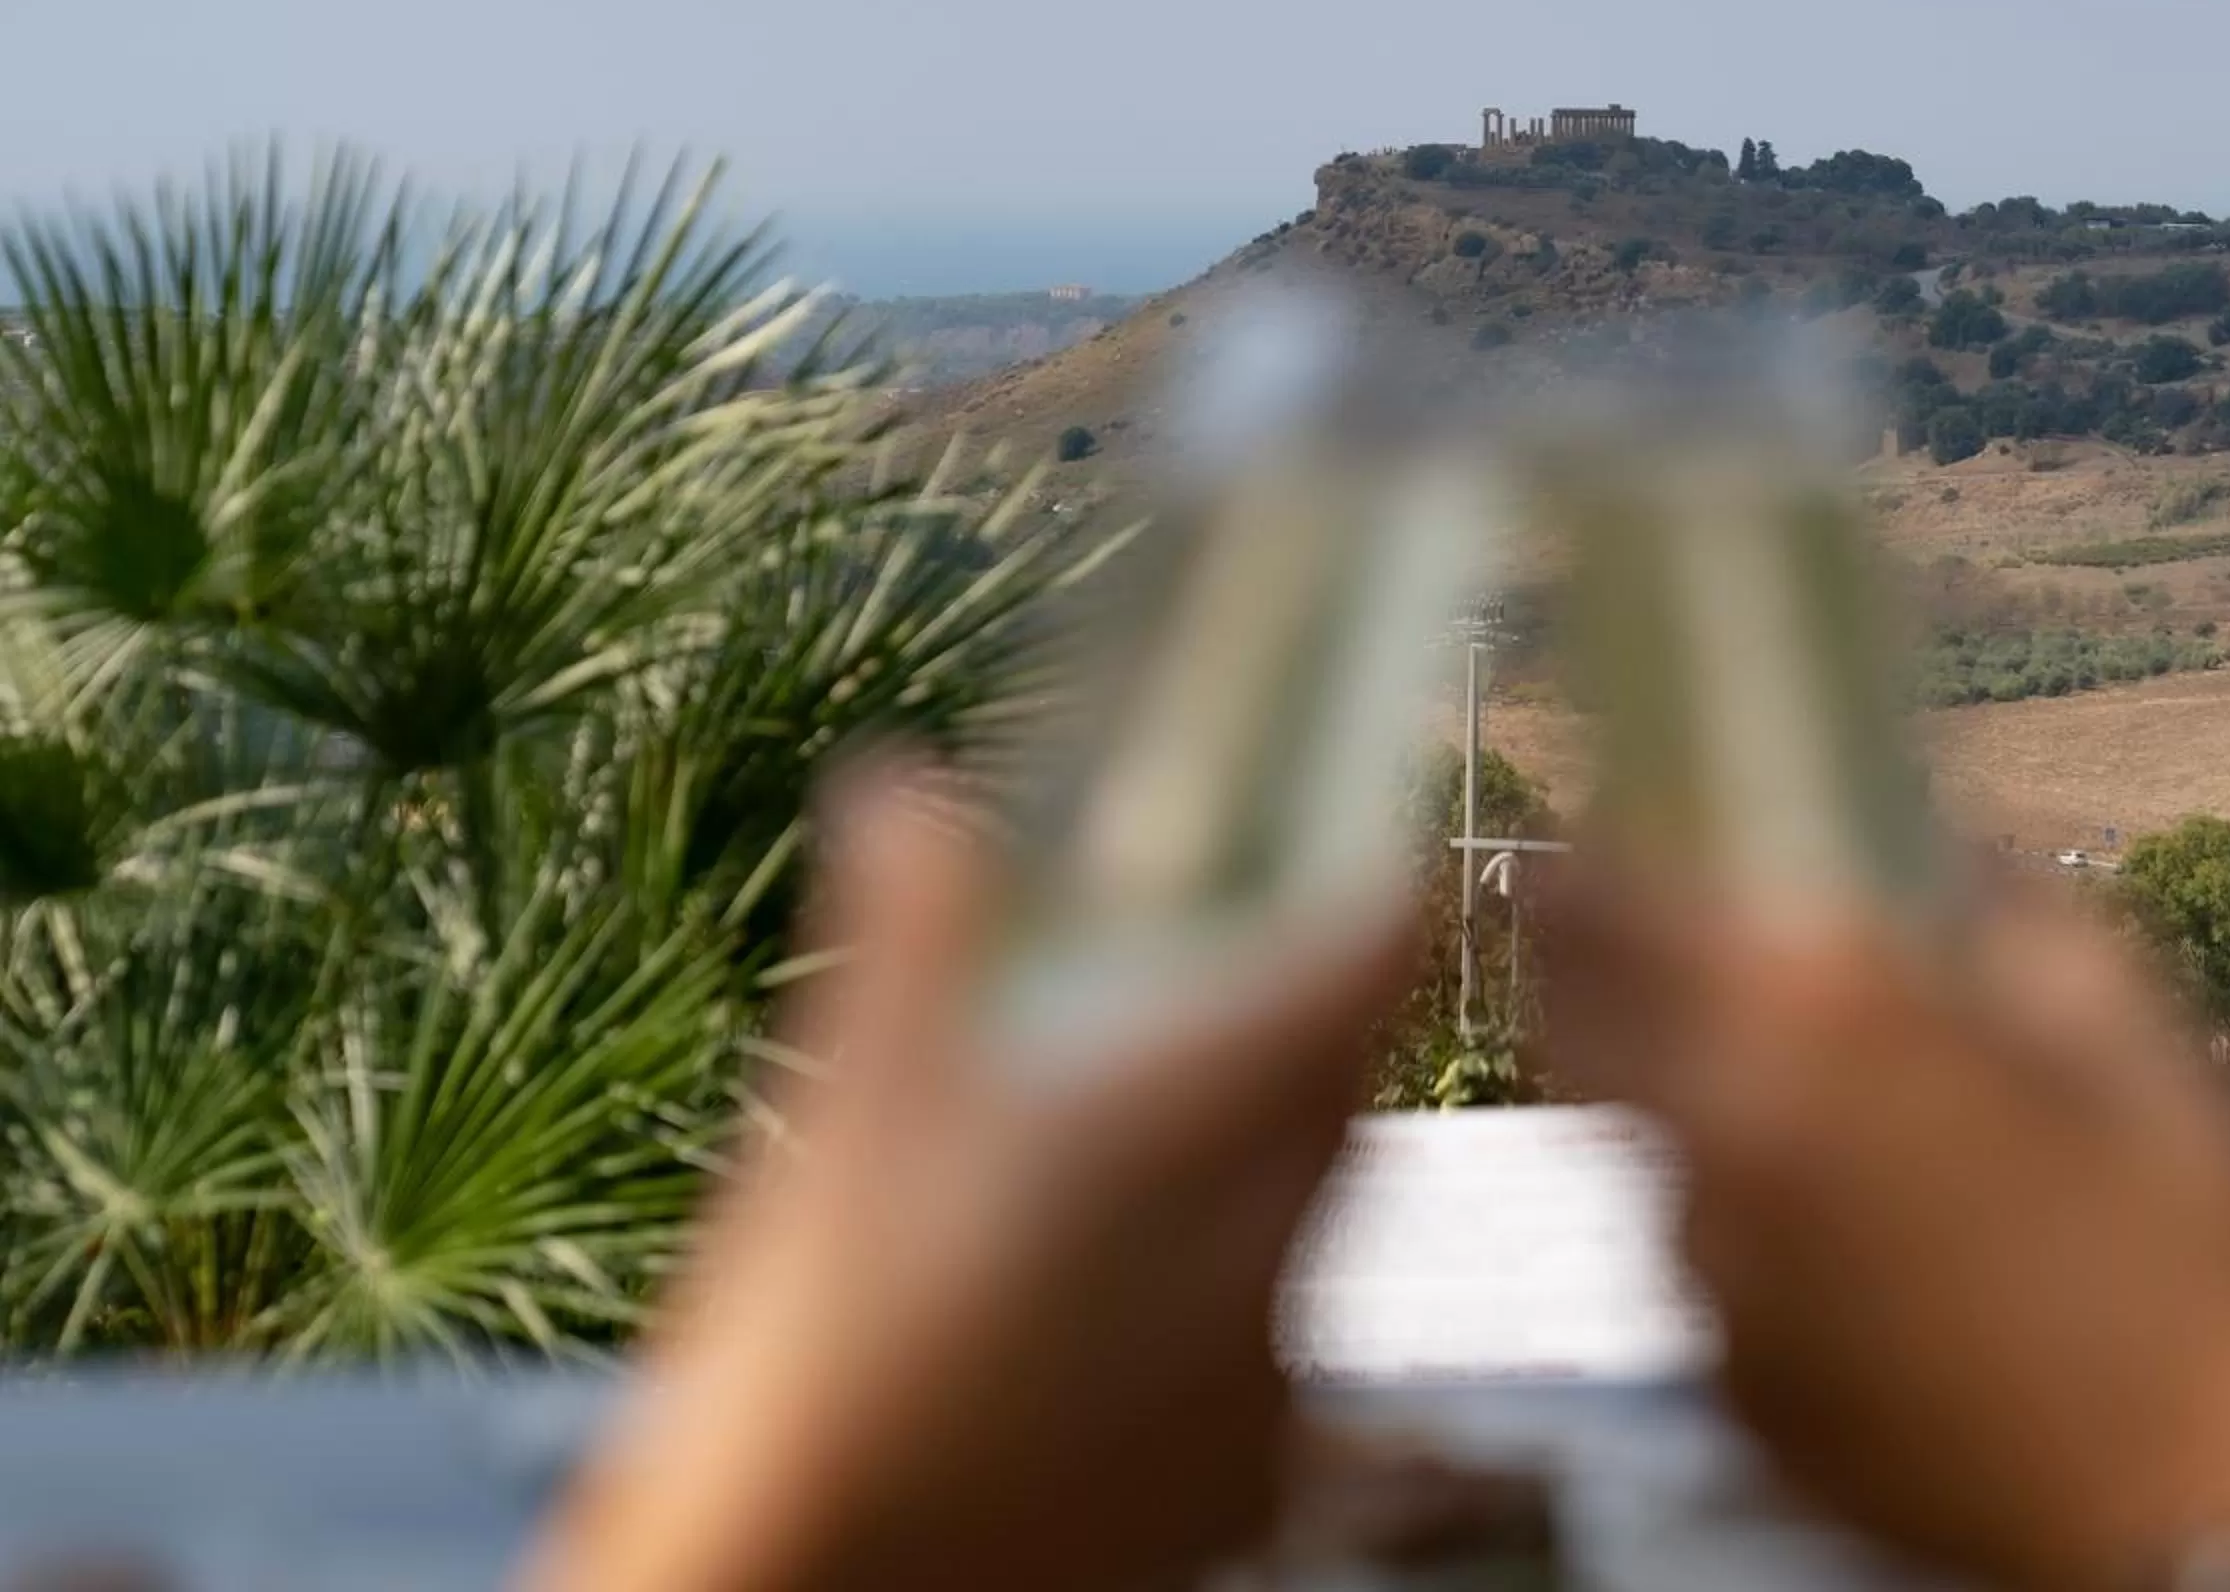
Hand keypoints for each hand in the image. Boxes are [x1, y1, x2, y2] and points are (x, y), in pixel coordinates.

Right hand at [519, 762, 1412, 1591]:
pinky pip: (1281, 1336)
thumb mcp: (849, 1115)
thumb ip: (909, 934)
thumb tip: (907, 781)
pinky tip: (1124, 1296)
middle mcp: (1262, 1254)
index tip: (1369, 843)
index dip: (1379, 891)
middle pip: (1344, 1087)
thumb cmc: (816, 1356)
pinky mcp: (1243, 1482)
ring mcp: (1264, 1383)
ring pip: (1318, 1212)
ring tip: (1151, 1142)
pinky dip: (1232, 1286)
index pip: (1362, 968)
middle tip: (1231, 977)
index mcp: (1185, 1137)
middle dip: (1310, 1019)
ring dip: (1270, 1154)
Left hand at [1539, 864, 2229, 1588]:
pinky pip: (1704, 1275)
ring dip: (1682, 1111)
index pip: (1598, 906)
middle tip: (1659, 953)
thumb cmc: (2196, 1251)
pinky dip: (1741, 1238)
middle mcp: (1726, 1140)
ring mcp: (1717, 1283)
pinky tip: (1848, 1244)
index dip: (1584, 866)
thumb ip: (2007, 917)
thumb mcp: (2120, 1027)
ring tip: (1795, 1109)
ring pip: (1643, 1157)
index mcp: (1814, 1016)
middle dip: (1601, 979)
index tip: (1601, 844)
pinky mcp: (1739, 1394)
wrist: (2223, 1500)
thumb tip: (1954, 861)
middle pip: (1576, 1028)